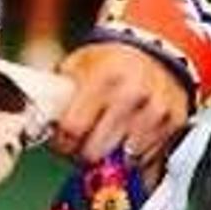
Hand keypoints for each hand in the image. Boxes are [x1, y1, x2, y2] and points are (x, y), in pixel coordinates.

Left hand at [50, 41, 191, 167]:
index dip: (61, 142)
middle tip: (83, 145)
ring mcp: (155, 111)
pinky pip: (146, 160)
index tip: (62, 141)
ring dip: (111, 158)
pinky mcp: (173, 123)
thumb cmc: (111, 61)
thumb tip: (37, 125)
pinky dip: (134, 158)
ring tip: (107, 140)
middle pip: (95, 152)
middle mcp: (131, 96)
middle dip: (83, 154)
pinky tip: (128, 140)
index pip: (72, 130)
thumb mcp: (78, 66)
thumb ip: (58, 95)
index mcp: (103, 79)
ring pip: (121, 162)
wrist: (155, 48)